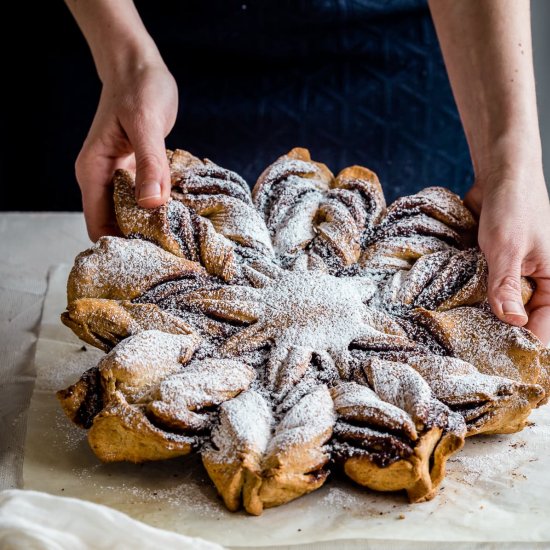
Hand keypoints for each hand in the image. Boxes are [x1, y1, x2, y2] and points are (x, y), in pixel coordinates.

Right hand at [75, 62, 177, 240]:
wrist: (139, 66)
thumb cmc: (139, 88)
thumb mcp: (146, 124)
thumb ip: (148, 164)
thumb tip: (151, 205)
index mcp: (93, 172)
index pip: (98, 226)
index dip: (121, 245)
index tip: (152, 257)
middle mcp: (102, 179)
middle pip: (116, 226)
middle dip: (140, 241)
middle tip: (174, 252)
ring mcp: (119, 177)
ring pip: (132, 215)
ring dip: (153, 226)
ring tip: (181, 239)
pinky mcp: (136, 172)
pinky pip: (146, 199)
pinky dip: (161, 209)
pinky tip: (182, 215)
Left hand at [465, 169, 549, 344]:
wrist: (501, 176)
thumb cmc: (513, 207)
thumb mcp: (507, 248)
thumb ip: (507, 286)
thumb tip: (513, 322)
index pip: (545, 326)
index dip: (524, 343)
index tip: (497, 359)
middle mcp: (540, 281)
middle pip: (524, 320)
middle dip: (501, 331)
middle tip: (472, 348)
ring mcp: (519, 274)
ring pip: (505, 306)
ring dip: (487, 315)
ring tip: (462, 332)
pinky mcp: (499, 267)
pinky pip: (491, 289)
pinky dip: (478, 297)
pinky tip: (458, 308)